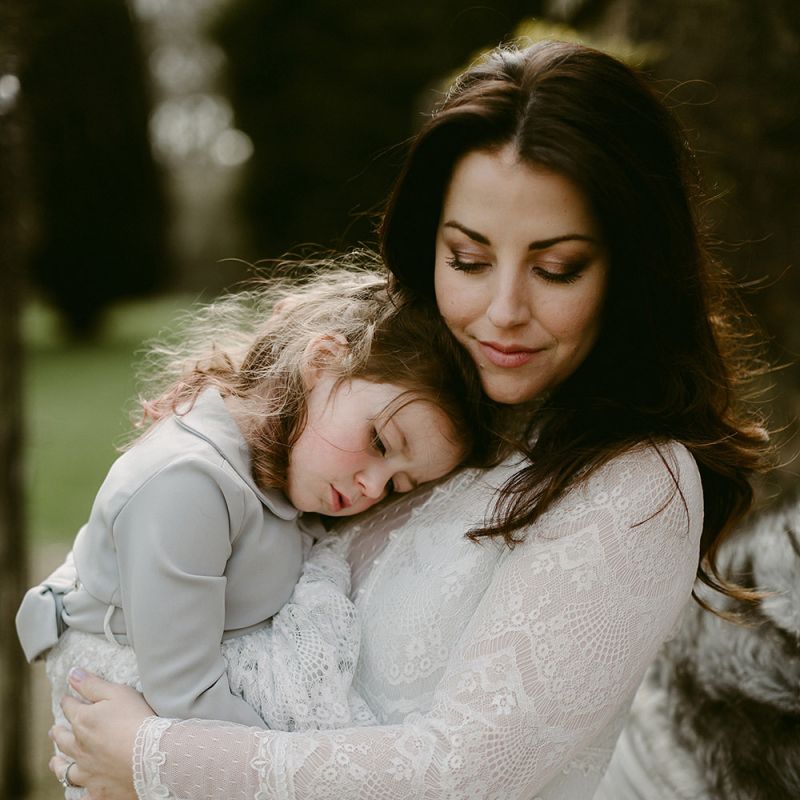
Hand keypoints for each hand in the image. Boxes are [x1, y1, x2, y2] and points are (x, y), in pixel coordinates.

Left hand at [48, 668, 152, 799]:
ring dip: (59, 764)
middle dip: (58, 732)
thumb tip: (72, 674)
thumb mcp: (117, 693)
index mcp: (83, 722)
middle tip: (54, 730)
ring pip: (66, 769)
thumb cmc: (136, 719)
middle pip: (64, 739)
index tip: (66, 698)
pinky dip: (80, 791)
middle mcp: (79, 748)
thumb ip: (92, 684)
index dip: (68, 701)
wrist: (150, 756)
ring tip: (55, 761)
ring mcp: (87, 772)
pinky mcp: (98, 790)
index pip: (70, 708)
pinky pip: (83, 794)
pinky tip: (79, 789)